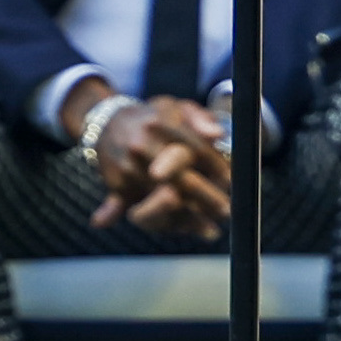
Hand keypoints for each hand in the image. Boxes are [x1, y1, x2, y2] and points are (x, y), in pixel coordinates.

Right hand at [91, 93, 233, 243]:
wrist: (107, 123)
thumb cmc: (153, 118)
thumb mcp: (176, 107)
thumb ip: (200, 118)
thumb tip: (218, 135)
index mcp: (160, 125)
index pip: (196, 150)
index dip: (218, 167)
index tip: (232, 181)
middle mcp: (142, 147)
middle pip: (181, 179)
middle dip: (207, 197)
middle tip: (227, 211)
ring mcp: (129, 169)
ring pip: (164, 200)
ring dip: (191, 218)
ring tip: (212, 229)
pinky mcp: (118, 187)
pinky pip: (142, 212)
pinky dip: (166, 225)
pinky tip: (190, 232)